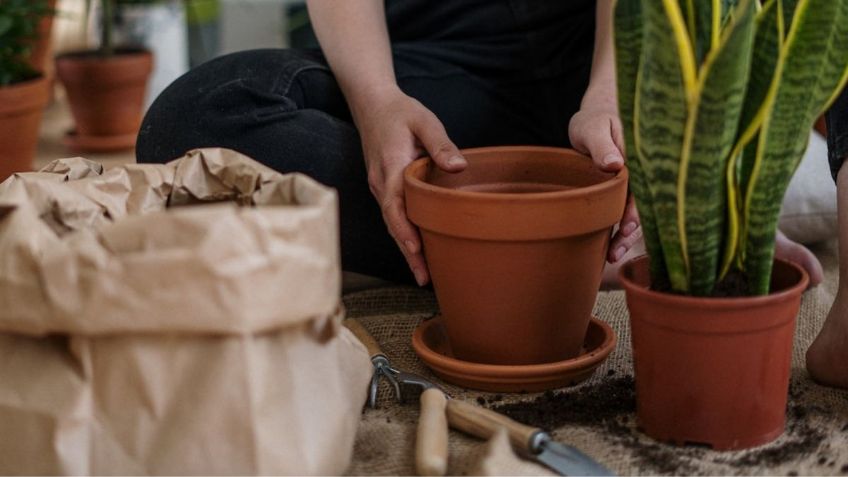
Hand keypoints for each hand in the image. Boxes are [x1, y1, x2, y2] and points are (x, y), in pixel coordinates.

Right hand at [355, 86, 466, 285]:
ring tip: (423, 275)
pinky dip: (403, 235)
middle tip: (425, 278)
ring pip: (392, 224)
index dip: (404, 230)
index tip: (416, 250)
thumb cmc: (400, 112)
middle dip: (407, 253)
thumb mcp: (424, 120)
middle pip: (392, 224)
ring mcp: (380, 188)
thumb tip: (459, 167)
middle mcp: (380, 183)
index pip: (394, 206)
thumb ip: (440, 144)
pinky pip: (393, 216)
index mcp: (390, 168)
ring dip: (405, 249)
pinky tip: (416, 250)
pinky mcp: (384, 189)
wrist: (371, 104)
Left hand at [568, 105, 641, 262]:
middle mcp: (643, 174)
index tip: (626, 228)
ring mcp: (635, 184)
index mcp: (640, 158)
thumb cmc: (594, 120)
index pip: (643, 188)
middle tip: (616, 251)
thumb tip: (615, 163)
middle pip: (643, 205)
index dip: (636, 211)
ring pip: (637, 212)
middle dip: (632, 230)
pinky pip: (627, 211)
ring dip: (627, 235)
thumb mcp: (593, 128)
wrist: (596, 117)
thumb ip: (602, 145)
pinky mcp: (626, 192)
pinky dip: (621, 229)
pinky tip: (612, 247)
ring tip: (612, 256)